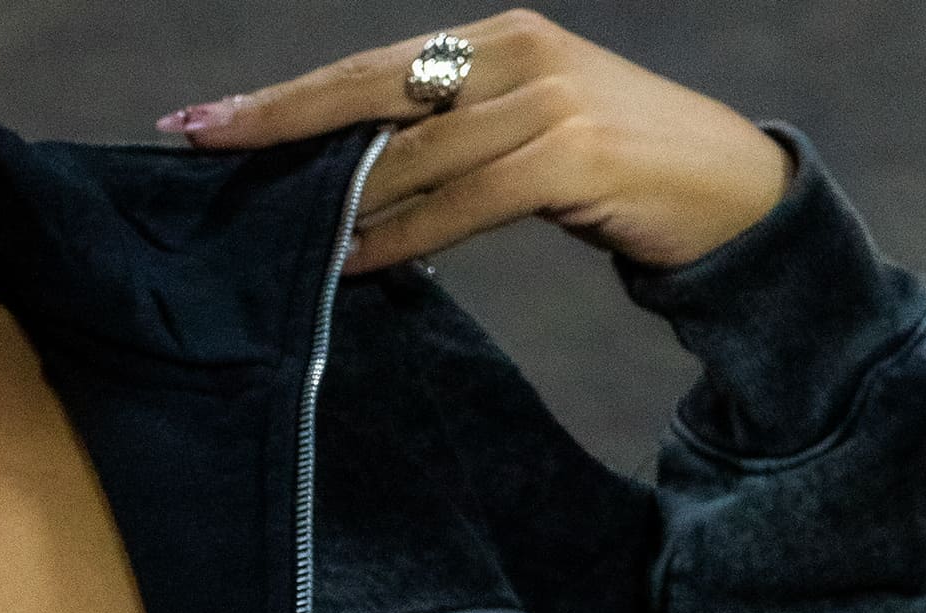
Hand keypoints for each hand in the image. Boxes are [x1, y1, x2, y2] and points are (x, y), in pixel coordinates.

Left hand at [154, 10, 793, 274]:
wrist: (731, 194)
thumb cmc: (619, 173)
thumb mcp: (528, 136)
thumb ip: (451, 143)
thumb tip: (356, 186)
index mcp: (498, 38)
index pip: (369, 66)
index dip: (284, 96)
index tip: (203, 118)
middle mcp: (517, 54)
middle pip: (370, 91)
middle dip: (277, 121)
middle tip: (194, 140)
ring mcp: (547, 101)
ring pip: (407, 156)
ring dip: (329, 198)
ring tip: (261, 226)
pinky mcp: (572, 156)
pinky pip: (458, 206)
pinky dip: (397, 238)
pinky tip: (345, 262)